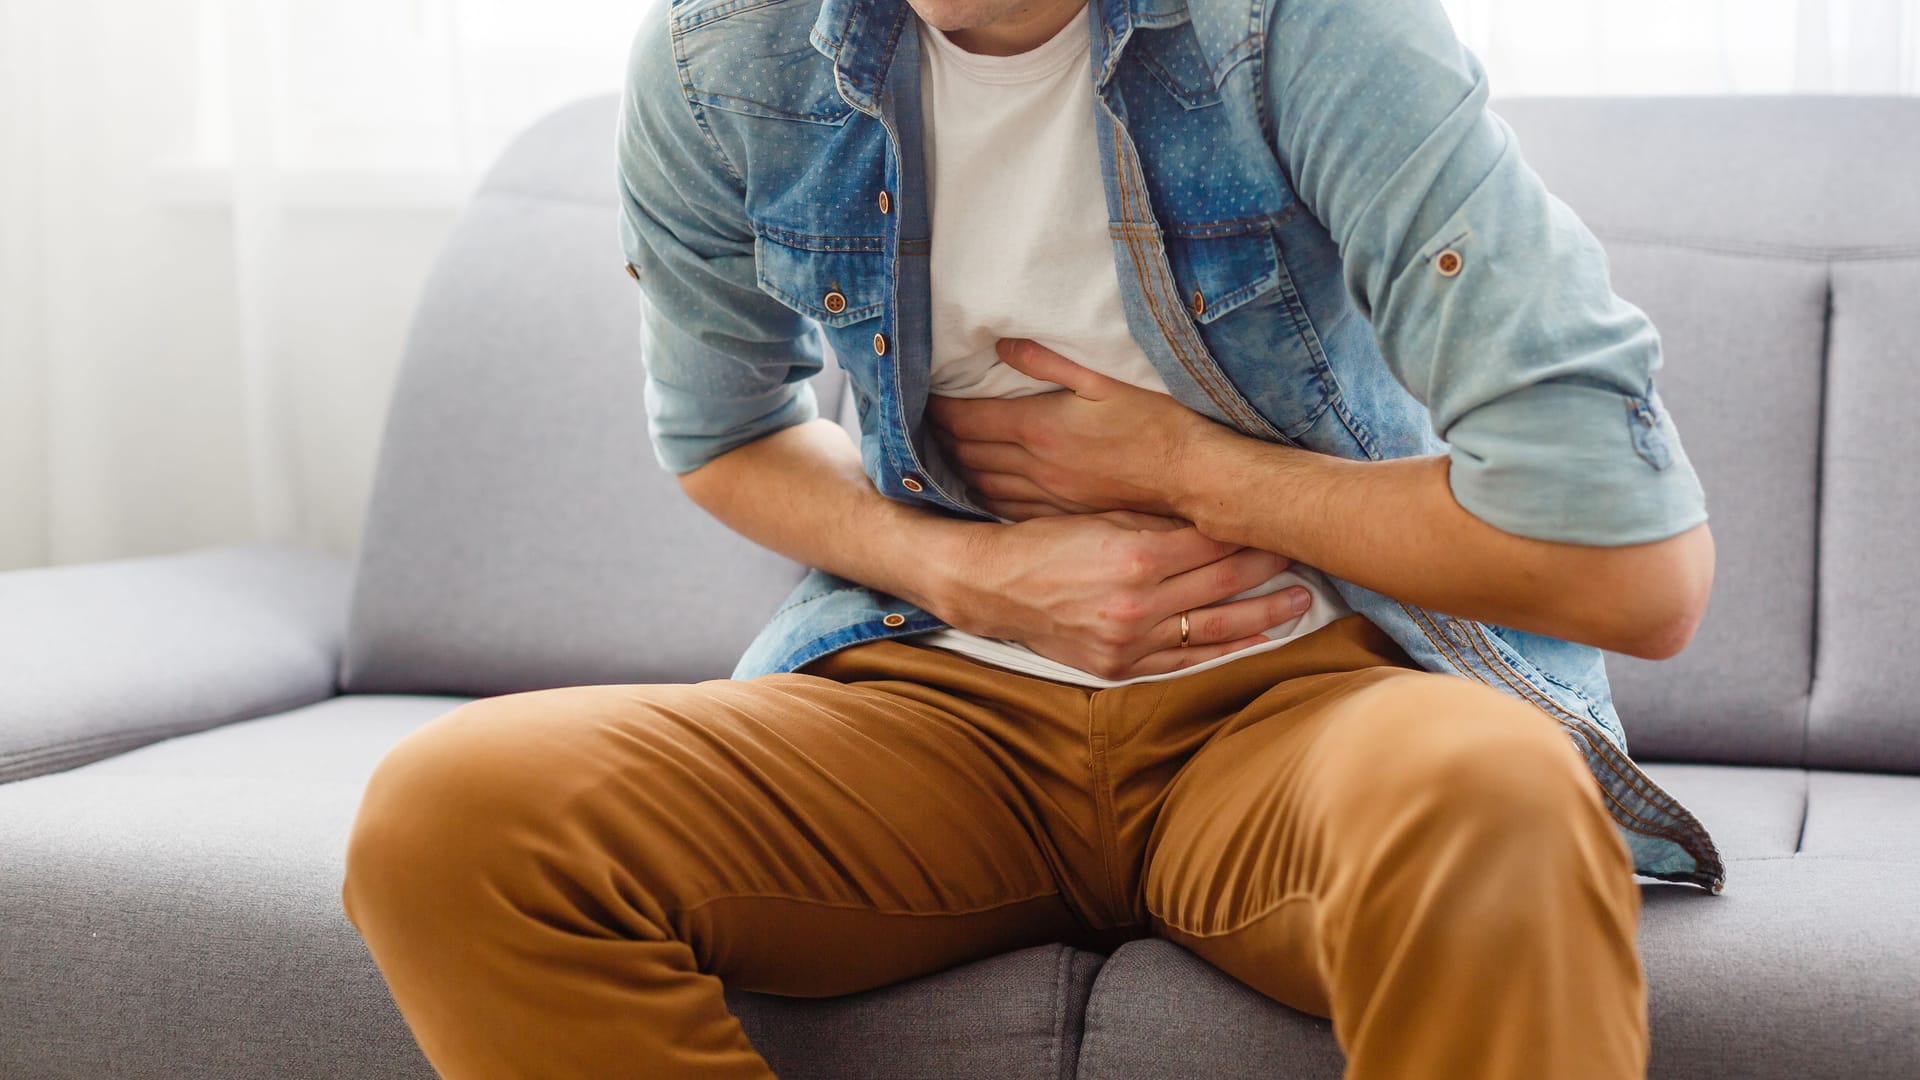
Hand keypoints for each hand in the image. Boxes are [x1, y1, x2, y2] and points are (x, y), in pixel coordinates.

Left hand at [926, 339, 1214, 520]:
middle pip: (967, 453)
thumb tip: (1002, 346)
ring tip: (941, 456)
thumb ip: (1047, 363)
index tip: (922, 400)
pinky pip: (1007, 509)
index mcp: (1039, 427)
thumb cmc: (1154, 422)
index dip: (939, 410)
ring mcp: (1046, 494)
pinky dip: (983, 497)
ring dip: (956, 469)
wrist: (1190, 476)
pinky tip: (979, 489)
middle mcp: (1035, 465)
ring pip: (981, 484)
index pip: (969, 419)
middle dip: (939, 439)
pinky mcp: (1061, 514)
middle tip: (923, 426)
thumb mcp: (1102, 380)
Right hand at [945, 510, 1311, 679]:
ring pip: (1213, 627)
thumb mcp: (1097, 516)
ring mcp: (1131, 639)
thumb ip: (1154, 520)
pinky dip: (1223, 653)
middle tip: (1305, 553)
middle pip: (1222, 581)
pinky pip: (1184, 663)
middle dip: (1268, 565)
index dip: (1250, 529)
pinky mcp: (1119, 665)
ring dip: (1263, 613)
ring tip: (1300, 600)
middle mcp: (1138, 602)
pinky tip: (1256, 642)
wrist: (992, 587)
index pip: (1212, 541)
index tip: (1278, 520)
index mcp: (1134, 555)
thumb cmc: (1043, 542)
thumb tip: (1208, 514)